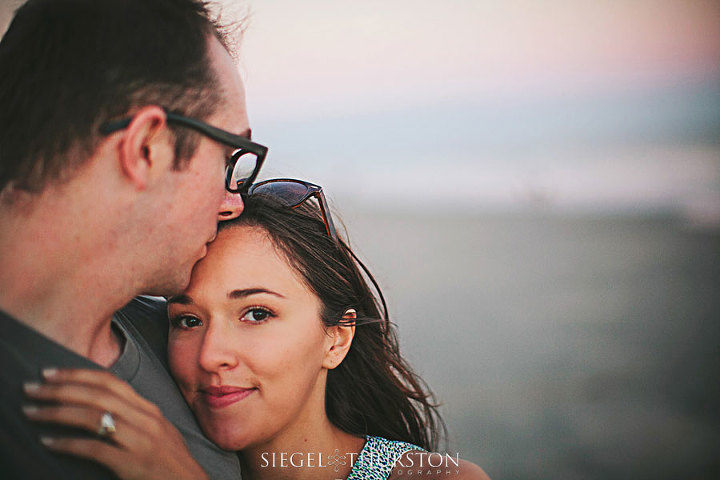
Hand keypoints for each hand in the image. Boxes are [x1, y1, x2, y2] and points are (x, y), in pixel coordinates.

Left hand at [23, 368, 207, 479]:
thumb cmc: (170, 464)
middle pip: (98, 394)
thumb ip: (134, 417)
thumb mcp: (157, 432)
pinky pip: (95, 448)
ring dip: (57, 412)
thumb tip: (101, 408)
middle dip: (60, 388)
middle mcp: (146, 419)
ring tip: (32, 411)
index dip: (78, 374)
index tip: (51, 373)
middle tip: (32, 388)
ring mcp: (141, 440)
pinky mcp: (133, 463)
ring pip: (93, 416)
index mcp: (149, 409)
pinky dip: (68, 444)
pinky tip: (49, 442)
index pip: (110, 381)